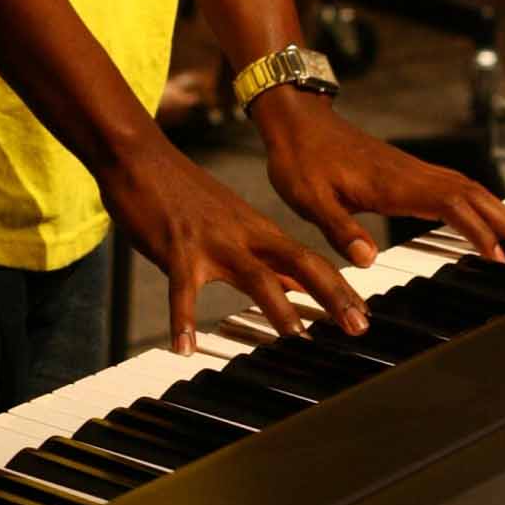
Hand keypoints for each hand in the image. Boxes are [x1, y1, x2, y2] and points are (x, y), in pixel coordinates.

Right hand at [96, 126, 372, 353]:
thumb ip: (262, 253)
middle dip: (332, 295)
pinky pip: (182, 290)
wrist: (140, 156)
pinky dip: (183, 320)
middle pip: (298, 262)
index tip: (364, 317)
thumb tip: (295, 285)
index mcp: (256, 229)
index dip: (340, 288)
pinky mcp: (176, 249)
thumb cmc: (184, 194)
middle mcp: (242, 234)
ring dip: (277, 303)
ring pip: (252, 273)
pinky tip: (183, 348)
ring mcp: (210, 241)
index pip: (309, 259)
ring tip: (296, 334)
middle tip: (358, 327)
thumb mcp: (232, 222)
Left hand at [253, 92, 504, 265]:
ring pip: (467, 187)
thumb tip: (368, 259)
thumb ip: (340, 228)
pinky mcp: (406, 171)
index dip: (476, 229)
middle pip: (471, 194)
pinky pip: (453, 185)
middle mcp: (409, 173)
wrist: (295, 120)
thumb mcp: (309, 199)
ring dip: (499, 211)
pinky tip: (487, 217)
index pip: (448, 203)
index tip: (500, 256)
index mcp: (392, 183)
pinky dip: (479, 202)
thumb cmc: (300, 158)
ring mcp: (411, 170)